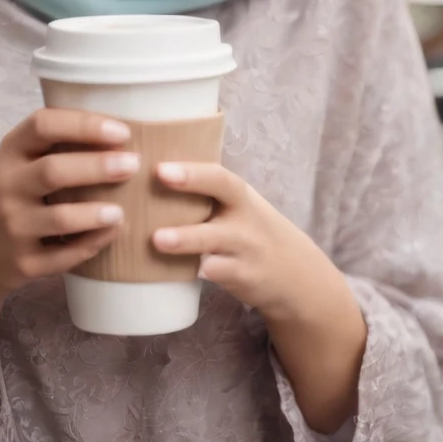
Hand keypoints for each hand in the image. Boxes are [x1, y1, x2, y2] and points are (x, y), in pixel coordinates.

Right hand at [0, 108, 139, 313]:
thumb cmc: (13, 194)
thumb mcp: (20, 162)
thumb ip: (57, 144)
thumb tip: (122, 130)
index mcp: (10, 152)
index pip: (42, 125)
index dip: (83, 125)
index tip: (121, 131)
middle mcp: (6, 186)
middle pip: (53, 171)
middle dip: (97, 166)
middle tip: (132, 164)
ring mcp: (13, 227)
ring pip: (59, 218)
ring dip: (95, 213)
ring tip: (122, 210)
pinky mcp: (23, 263)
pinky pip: (64, 256)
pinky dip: (92, 244)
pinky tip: (113, 233)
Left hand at [151, 160, 315, 316]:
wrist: (295, 274)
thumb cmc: (249, 231)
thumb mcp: (237, 208)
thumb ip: (204, 195)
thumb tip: (147, 180)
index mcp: (238, 194)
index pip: (218, 173)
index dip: (191, 167)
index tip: (160, 165)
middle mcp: (244, 214)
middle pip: (223, 190)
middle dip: (191, 181)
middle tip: (159, 175)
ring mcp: (244, 246)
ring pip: (214, 239)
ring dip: (186, 238)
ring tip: (157, 239)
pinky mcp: (242, 276)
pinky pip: (217, 272)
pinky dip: (199, 270)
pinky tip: (171, 272)